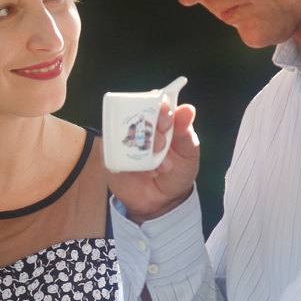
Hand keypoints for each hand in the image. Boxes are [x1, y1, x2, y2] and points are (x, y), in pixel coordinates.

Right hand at [109, 102, 199, 222]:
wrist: (163, 200)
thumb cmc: (177, 171)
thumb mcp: (188, 153)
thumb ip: (185, 132)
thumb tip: (187, 109)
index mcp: (159, 119)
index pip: (155, 100)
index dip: (160, 105)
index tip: (167, 114)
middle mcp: (140, 126)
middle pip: (138, 113)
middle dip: (153, 127)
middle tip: (164, 145)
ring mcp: (124, 140)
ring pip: (127, 132)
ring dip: (145, 147)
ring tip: (162, 165)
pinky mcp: (112, 156)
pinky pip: (116, 152)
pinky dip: (134, 162)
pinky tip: (149, 173)